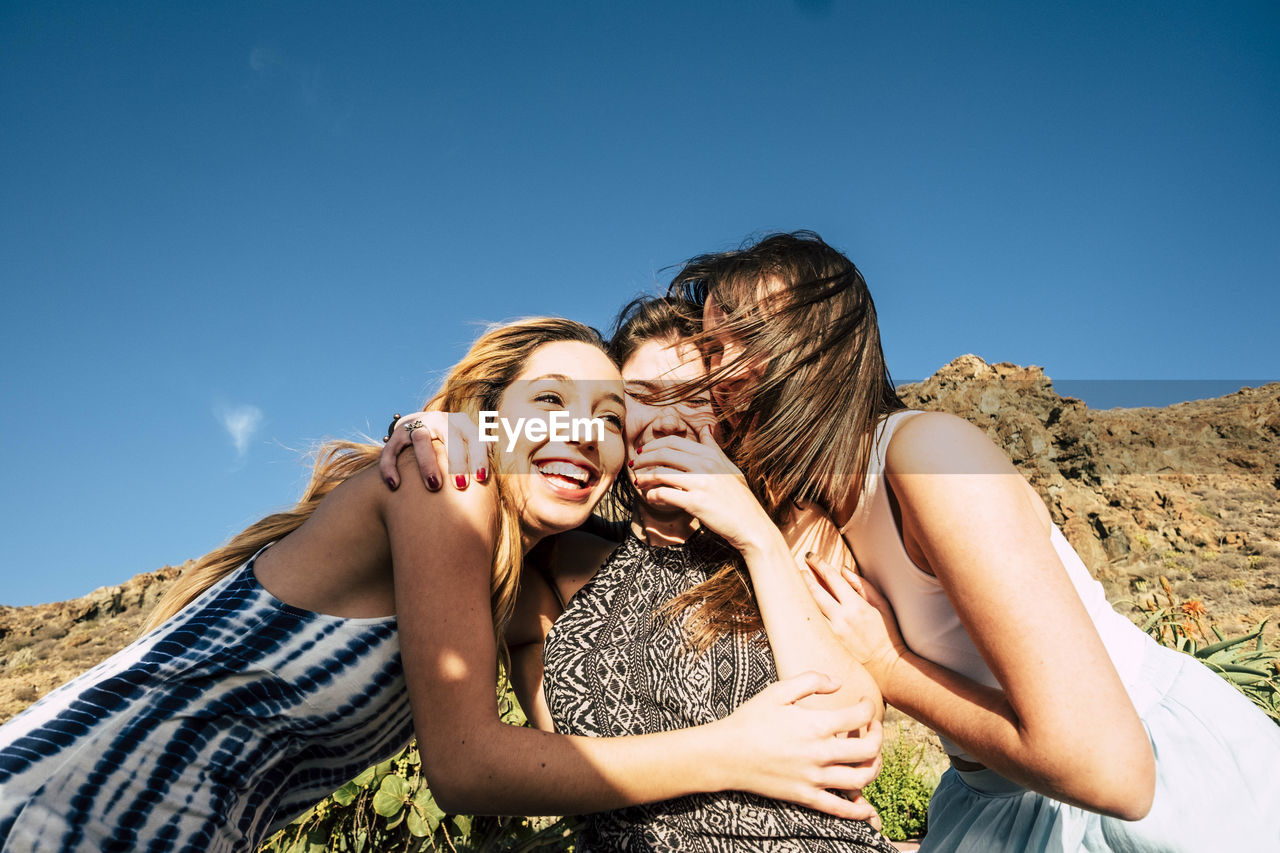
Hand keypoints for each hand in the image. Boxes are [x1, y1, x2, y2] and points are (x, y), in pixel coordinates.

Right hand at [378, 411, 485, 490]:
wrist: (419, 425)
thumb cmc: (451, 443)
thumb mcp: (467, 441)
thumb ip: (483, 449)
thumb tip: (501, 460)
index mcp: (460, 423)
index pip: (473, 437)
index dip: (478, 456)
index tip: (480, 478)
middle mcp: (439, 420)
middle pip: (450, 437)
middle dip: (456, 461)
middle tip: (461, 486)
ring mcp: (416, 425)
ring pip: (421, 440)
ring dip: (427, 463)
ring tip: (434, 486)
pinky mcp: (396, 436)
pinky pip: (391, 451)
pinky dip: (390, 467)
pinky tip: (395, 485)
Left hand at [630, 427, 769, 552]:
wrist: (751, 524)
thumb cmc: (739, 497)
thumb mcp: (729, 466)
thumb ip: (713, 447)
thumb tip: (705, 427)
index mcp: (711, 455)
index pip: (674, 442)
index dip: (654, 445)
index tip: (644, 451)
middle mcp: (705, 465)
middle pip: (664, 454)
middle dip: (644, 458)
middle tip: (635, 464)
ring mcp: (700, 483)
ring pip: (661, 474)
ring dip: (644, 477)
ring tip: (637, 482)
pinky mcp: (696, 503)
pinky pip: (665, 495)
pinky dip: (653, 495)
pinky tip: (650, 498)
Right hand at [710, 671, 882, 820]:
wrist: (726, 755)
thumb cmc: (750, 720)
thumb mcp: (778, 691)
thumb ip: (811, 681)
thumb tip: (838, 682)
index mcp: (816, 725)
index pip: (860, 716)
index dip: (869, 706)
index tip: (864, 702)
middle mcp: (820, 753)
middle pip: (869, 749)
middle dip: (879, 735)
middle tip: (873, 727)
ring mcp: (815, 778)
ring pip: (862, 778)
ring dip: (875, 766)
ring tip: (871, 756)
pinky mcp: (806, 796)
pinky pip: (841, 809)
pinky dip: (860, 810)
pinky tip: (867, 805)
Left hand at [802, 555, 906, 687]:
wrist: (886, 666)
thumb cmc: (886, 634)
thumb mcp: (881, 605)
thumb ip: (862, 586)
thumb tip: (843, 570)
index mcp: (856, 606)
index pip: (832, 578)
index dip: (819, 564)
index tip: (810, 556)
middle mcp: (841, 618)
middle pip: (814, 591)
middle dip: (803, 576)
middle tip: (797, 568)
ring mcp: (832, 633)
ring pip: (809, 608)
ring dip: (799, 594)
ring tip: (792, 585)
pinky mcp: (827, 645)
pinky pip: (811, 625)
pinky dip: (803, 614)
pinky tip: (797, 607)